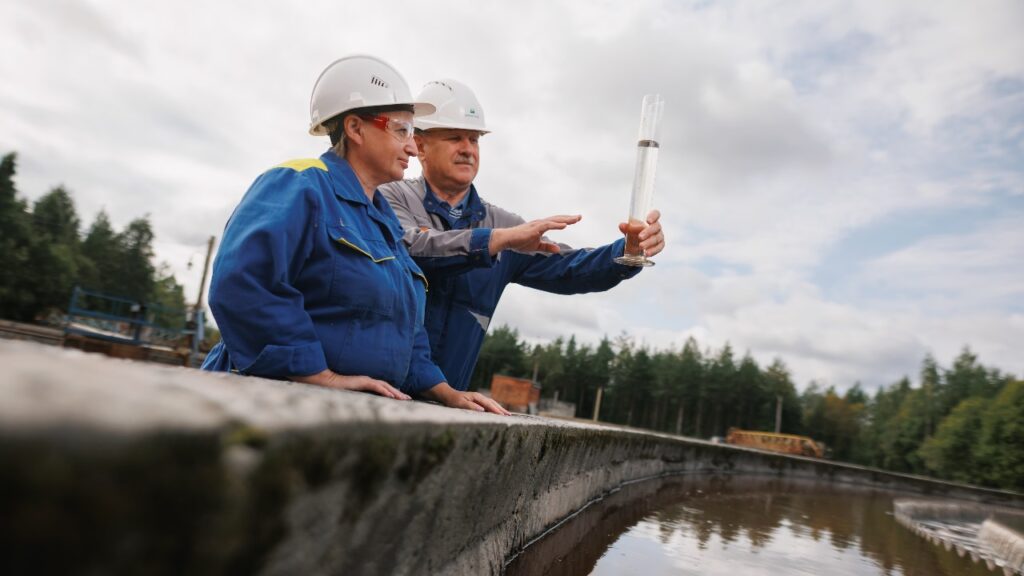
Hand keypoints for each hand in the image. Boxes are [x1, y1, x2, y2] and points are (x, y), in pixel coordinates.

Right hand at [291, 369, 410, 399]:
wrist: (327, 382)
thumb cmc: (337, 390)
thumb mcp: (351, 397)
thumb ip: (359, 401)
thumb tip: (363, 412)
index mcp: (367, 385)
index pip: (384, 389)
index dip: (393, 393)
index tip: (402, 399)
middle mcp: (369, 381)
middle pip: (388, 387)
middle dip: (399, 393)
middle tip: (409, 399)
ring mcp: (366, 380)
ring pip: (385, 386)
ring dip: (396, 392)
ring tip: (404, 398)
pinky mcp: (363, 381)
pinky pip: (377, 386)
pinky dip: (386, 391)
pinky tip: (392, 396)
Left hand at [422, 382, 510, 414]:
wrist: (448, 395)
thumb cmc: (453, 400)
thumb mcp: (460, 403)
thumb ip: (470, 406)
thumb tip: (482, 409)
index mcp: (476, 397)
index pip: (489, 404)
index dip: (496, 410)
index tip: (502, 415)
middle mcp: (479, 397)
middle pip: (493, 403)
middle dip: (501, 409)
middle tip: (509, 416)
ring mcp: (479, 399)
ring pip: (492, 403)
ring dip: (499, 409)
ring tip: (506, 414)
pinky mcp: (478, 402)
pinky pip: (489, 405)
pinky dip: (495, 408)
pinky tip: (497, 413)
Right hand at [490, 214, 581, 254]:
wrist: (507, 240)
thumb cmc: (519, 242)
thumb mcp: (536, 246)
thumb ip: (547, 247)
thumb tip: (559, 250)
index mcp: (541, 226)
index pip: (556, 222)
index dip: (566, 220)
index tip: (576, 219)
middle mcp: (541, 223)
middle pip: (558, 219)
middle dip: (569, 218)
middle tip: (580, 216)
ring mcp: (538, 224)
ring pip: (554, 220)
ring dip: (565, 219)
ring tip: (575, 219)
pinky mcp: (534, 228)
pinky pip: (547, 225)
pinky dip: (556, 224)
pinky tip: (564, 225)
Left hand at [618, 209, 663, 256]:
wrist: (634, 246)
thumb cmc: (634, 234)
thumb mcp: (629, 230)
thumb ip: (626, 227)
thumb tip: (621, 225)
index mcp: (651, 219)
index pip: (656, 214)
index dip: (654, 216)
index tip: (648, 220)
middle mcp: (657, 227)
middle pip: (656, 227)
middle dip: (648, 232)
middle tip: (640, 237)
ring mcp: (659, 236)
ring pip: (657, 238)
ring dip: (649, 243)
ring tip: (641, 246)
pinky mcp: (660, 245)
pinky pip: (659, 248)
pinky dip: (653, 251)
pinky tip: (647, 253)